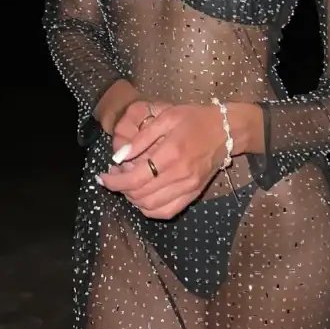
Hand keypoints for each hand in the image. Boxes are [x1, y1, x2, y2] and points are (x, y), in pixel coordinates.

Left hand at [97, 103, 225, 219]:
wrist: (226, 129)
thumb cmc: (195, 118)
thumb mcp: (167, 117)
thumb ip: (141, 138)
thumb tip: (119, 157)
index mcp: (172, 153)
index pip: (135, 179)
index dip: (115, 181)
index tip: (103, 176)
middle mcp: (180, 175)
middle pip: (141, 195)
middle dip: (121, 189)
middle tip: (116, 175)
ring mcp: (189, 187)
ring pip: (151, 207)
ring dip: (134, 200)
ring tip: (128, 184)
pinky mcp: (194, 194)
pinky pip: (167, 211)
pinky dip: (150, 209)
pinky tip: (144, 196)